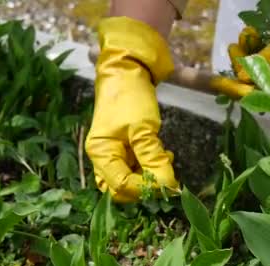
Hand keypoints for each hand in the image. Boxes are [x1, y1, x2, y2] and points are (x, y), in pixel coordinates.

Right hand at [85, 17, 179, 202]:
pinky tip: (163, 155)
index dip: (146, 188)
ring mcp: (113, 155)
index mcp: (101, 153)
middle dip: (146, 186)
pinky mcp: (124, 150)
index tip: (168, 182)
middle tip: (166, 172)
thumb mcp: (143, 129)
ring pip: (130, 181)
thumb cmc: (131, 98)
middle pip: (122, 189)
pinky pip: (136, 168)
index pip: (122, 185)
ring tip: (166, 159)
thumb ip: (153, 158)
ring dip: (150, 177)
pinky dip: (150, 167)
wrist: (126, 72)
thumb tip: (167, 186)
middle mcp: (103, 158)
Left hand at [211, 2, 269, 97]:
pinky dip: (259, 45)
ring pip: (264, 67)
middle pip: (261, 82)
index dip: (240, 90)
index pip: (264, 95)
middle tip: (232, 47)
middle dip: (243, 65)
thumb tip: (242, 78)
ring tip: (243, 36)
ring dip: (249, 52)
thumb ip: (269, 62)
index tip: (220, 84)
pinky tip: (251, 33)